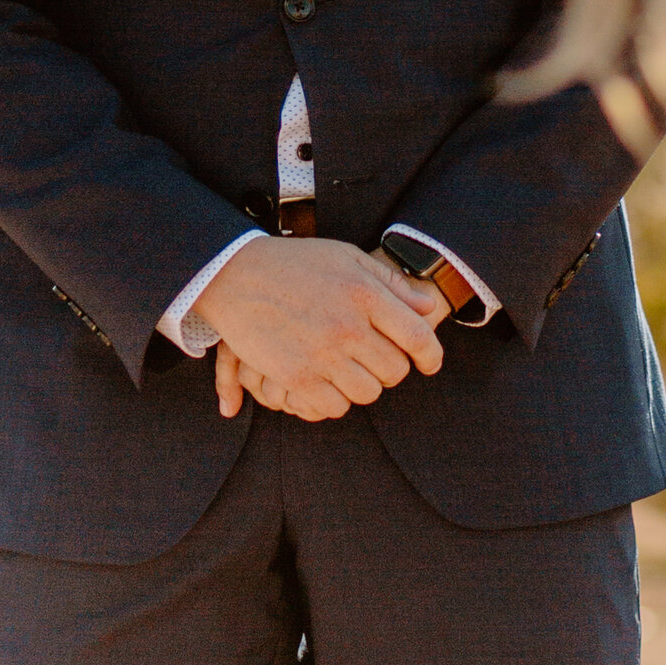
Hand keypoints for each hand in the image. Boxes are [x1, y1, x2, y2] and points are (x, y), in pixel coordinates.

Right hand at [200, 238, 446, 421]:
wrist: (234, 275)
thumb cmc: (294, 264)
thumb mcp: (346, 258)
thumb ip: (390, 283)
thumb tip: (428, 308)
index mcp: (365, 294)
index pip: (418, 336)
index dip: (431, 356)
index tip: (430, 364)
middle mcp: (348, 326)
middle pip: (394, 371)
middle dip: (390, 369)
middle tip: (374, 360)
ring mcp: (322, 354)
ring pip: (367, 393)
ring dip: (362, 385)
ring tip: (348, 370)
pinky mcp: (296, 376)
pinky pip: (334, 406)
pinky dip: (334, 400)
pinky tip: (326, 383)